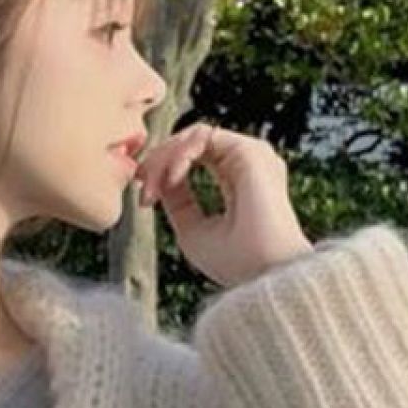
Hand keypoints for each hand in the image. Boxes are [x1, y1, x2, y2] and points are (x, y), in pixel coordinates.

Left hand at [136, 122, 314, 288]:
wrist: (265, 271)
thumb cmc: (235, 261)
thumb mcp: (191, 230)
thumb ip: (177, 200)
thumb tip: (160, 178)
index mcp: (236, 182)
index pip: (193, 158)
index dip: (162, 171)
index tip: (144, 199)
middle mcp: (246, 164)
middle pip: (190, 145)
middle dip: (158, 163)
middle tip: (143, 187)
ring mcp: (250, 156)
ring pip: (193, 136)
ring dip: (165, 158)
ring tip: (154, 186)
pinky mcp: (250, 151)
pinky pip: (202, 137)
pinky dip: (179, 154)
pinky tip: (172, 177)